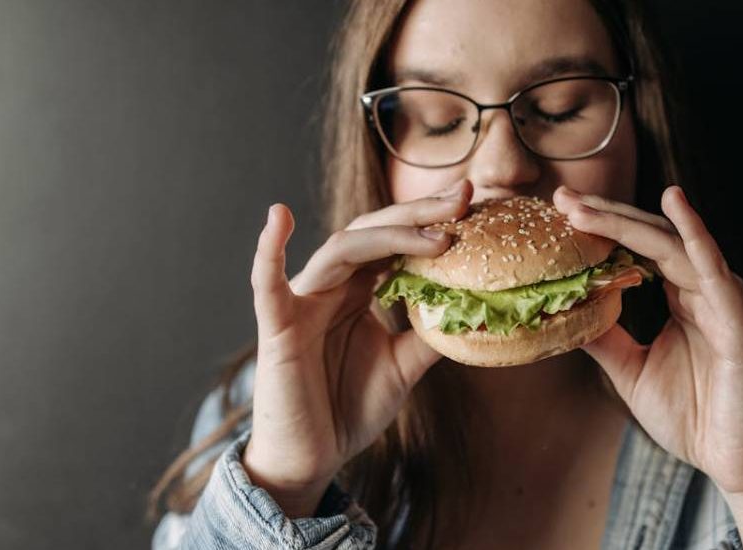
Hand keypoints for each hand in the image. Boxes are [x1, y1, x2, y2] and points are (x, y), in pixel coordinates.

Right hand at [243, 180, 470, 516]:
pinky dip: (269, 250)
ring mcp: (303, 302)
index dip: (432, 220)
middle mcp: (331, 286)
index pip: (396, 241)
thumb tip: (475, 308)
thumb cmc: (349, 408)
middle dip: (419, 212)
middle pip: (374, 232)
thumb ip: (432, 334)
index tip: (474, 204)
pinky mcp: (278, 327)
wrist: (312, 458)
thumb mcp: (404, 366)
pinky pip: (267, 284)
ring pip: (342, 249)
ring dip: (389, 234)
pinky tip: (280, 216)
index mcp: (358, 289)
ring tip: (436, 231)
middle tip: (464, 195)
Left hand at [553, 185, 742, 548]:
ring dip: (628, 222)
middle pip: (651, 236)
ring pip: (673, 244)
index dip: (600, 228)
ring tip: (587, 206)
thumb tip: (565, 311)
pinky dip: (695, 234)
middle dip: (605, 215)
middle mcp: (703, 288)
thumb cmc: (694, 416)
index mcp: (681, 296)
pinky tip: (675, 204)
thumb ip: (605, 337)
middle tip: (562, 196)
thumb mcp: (632, 370)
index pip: (637, 248)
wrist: (737, 461)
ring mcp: (722, 299)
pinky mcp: (738, 318)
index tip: (559, 211)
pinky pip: (714, 269)